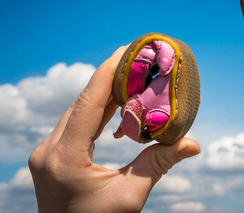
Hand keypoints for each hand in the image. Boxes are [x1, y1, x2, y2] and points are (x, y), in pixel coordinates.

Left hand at [28, 46, 200, 212]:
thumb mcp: (130, 196)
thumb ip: (159, 165)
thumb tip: (194, 144)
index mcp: (66, 158)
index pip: (88, 103)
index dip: (107, 73)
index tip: (125, 50)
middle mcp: (50, 150)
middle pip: (82, 102)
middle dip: (108, 78)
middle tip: (134, 59)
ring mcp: (47, 152)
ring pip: (77, 111)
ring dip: (102, 93)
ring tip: (128, 75)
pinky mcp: (51, 155)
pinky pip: (74, 123)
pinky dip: (95, 110)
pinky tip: (113, 102)